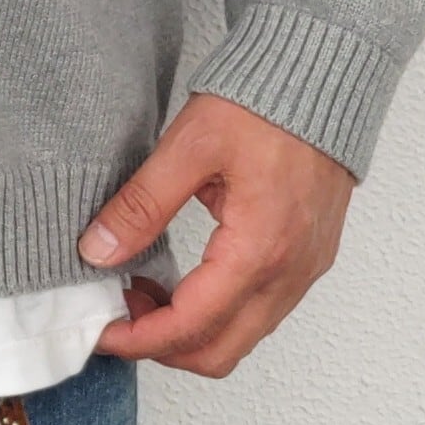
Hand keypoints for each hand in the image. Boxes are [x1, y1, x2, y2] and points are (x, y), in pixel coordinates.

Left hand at [78, 96, 352, 376]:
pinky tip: (184, 280)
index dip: (137, 339)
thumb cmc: (267, 101)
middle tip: (118, 315)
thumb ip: (141, 206)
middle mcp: (290, 271)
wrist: (326, 72)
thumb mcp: (189, 147)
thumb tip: (98, 252)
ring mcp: (305, 269)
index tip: (100, 332)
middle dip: (161, 347)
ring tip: (144, 292)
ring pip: (241, 338)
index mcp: (259, 249)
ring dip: (189, 332)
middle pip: (218, 352)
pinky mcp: (310, 258)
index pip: (189, 327)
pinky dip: (218, 313)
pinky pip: (261, 312)